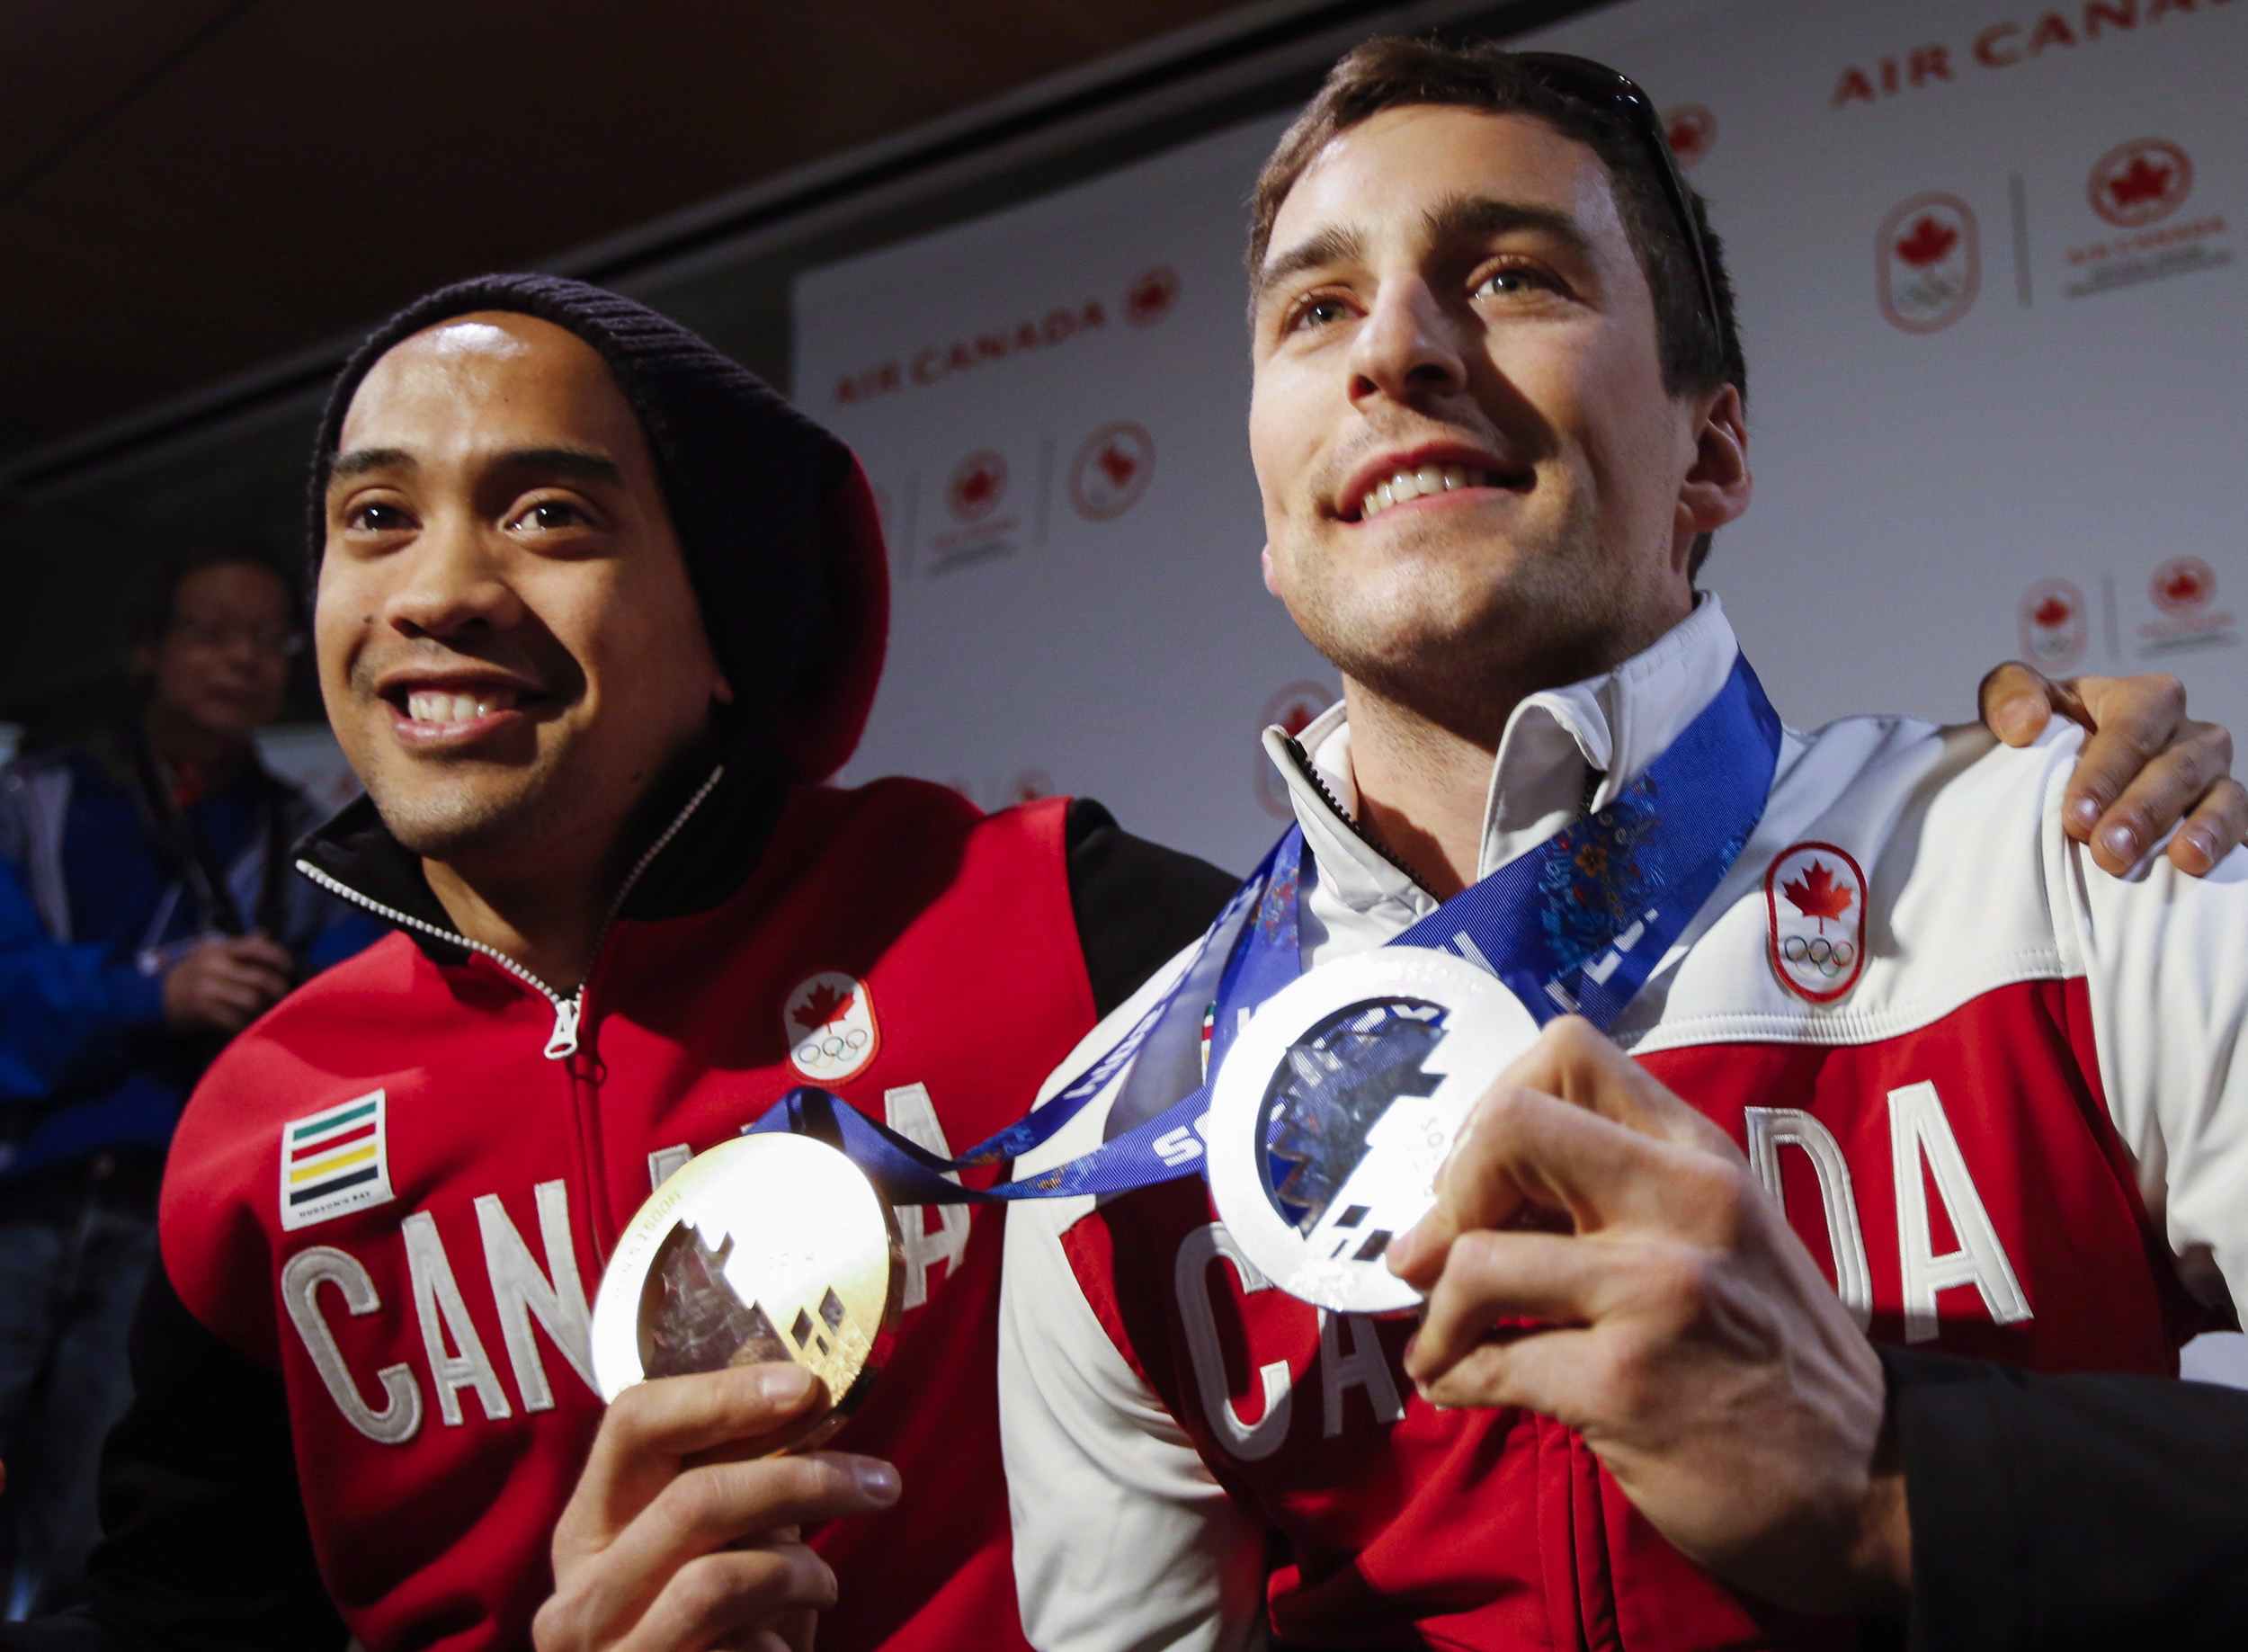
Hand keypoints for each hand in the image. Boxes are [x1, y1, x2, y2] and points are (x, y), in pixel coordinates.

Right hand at [161, 934, 295, 1032]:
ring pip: (251, 1000)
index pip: (257, 949)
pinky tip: (247, 1026)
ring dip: (263, 1010)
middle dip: (277, 990)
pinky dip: (245, 1025)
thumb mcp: (209, 956)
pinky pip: (235, 1019)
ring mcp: (207, 988)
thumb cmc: (187, 978)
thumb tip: (265, 934)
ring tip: (266, 1014)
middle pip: (260, 979)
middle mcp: (213, 966)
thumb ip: (238, 947)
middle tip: (282, 999)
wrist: (149, 999)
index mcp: (217, 949)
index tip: (288, 969)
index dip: (279, 958)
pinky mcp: (202, 1010)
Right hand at [534, 1363, 900, 1651]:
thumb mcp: (717, 1546)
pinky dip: (780, 1644)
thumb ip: (741, 1482)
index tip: (807, 1386)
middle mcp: (581, 1594)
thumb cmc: (718, 1633)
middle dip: (802, 1479)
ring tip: (824, 1585)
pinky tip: (781, 1648)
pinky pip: (742, 1651)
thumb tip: (806, 1395)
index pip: (633, 1424)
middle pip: (693, 1499)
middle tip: (881, 1482)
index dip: (721, 1394)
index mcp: (589, 1530)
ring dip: (798, 1573)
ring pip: (718, 1579)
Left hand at [1387, 1018, 1905, 1617]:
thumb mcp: (1715, 1236)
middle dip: (1446, 1195)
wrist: (1873, 1483)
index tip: (1486, 1178)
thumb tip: (1456, 1195)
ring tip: (1442, 1343)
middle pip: (1507, 1128)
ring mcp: (1657, 1292)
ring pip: (1474, 1259)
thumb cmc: (1771, 1352)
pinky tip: (1461, 1388)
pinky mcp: (1626, 1385)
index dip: (1494, 1105)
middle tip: (1439, 1254)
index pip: (1568, 1050)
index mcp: (1698, 1154)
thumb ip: (1608, 1194)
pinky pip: (1488, 1363)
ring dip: (1434, 1316)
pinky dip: (1452, 1377)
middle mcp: (1683, 1203)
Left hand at [1979, 663, 2244, 875]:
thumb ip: (2009, 695)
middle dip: (2142, 811)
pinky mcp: (2227, 811)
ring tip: (2173, 860)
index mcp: (2142, 699)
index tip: (2077, 817)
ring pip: (2217, 794)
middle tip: (2110, 851)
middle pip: (2175, 767)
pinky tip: (2197, 862)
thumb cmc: (2045, 734)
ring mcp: (2213, 772)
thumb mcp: (2015, 701)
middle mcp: (2186, 732)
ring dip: (2192, 828)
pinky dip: (2222, 841)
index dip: (2105, 774)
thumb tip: (2025, 722)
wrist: (2065, 774)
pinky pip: (2238, 823)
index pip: (2131, 729)